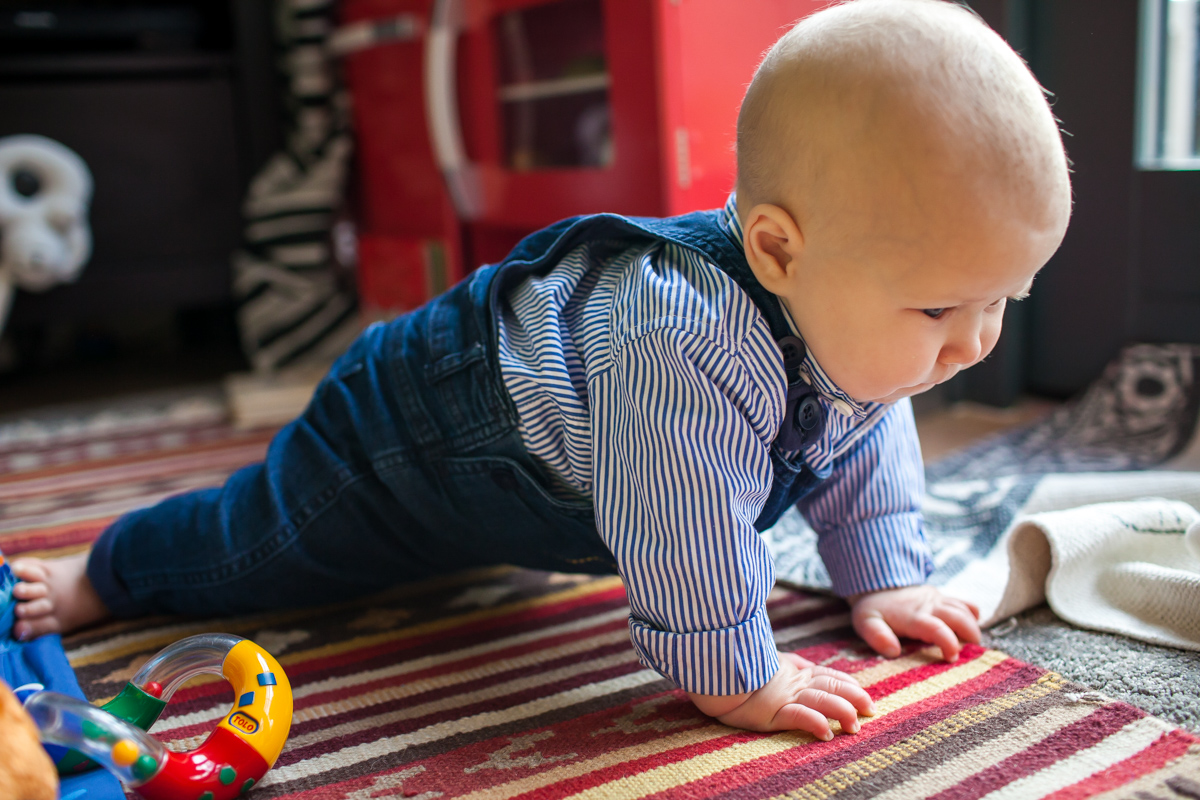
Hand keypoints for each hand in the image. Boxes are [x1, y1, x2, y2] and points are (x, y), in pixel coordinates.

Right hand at [687, 651, 875, 737]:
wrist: (710, 669)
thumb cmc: (736, 666)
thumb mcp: (767, 661)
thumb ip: (787, 664)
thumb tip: (804, 665)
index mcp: (793, 670)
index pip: (827, 676)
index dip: (848, 685)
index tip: (864, 695)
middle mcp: (791, 682)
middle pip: (830, 687)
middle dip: (853, 698)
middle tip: (870, 710)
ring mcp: (782, 696)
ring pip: (819, 701)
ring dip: (840, 712)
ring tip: (854, 725)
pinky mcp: (770, 710)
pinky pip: (797, 716)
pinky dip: (814, 723)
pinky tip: (826, 732)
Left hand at [850, 584, 980, 661]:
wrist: (877, 584)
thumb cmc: (873, 609)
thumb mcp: (866, 622)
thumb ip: (877, 636)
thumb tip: (893, 652)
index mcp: (913, 616)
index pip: (937, 628)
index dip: (949, 643)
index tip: (951, 658)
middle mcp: (929, 605)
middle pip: (959, 617)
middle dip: (970, 635)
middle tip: (968, 653)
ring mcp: (937, 599)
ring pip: (965, 610)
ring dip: (973, 627)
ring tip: (971, 645)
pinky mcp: (942, 597)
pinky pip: (964, 602)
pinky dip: (973, 614)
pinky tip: (971, 625)